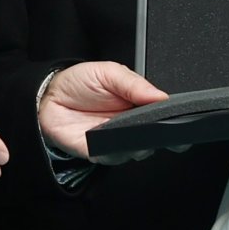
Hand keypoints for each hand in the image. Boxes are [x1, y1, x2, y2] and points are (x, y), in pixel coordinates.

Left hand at [37, 61, 164, 158]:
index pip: (163, 117)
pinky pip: (112, 157)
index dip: (174, 121)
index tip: (179, 119)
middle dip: (159, 135)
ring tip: (130, 128)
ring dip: (137, 144)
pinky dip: (115, 151)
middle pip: (154, 138)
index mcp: (138, 105)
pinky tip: (111, 139)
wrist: (49, 96)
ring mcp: (116, 141)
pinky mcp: (98, 152)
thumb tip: (161, 96)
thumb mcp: (109, 72)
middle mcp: (130, 126)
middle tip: (156, 125)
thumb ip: (135, 84)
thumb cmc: (80, 82)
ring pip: (137, 151)